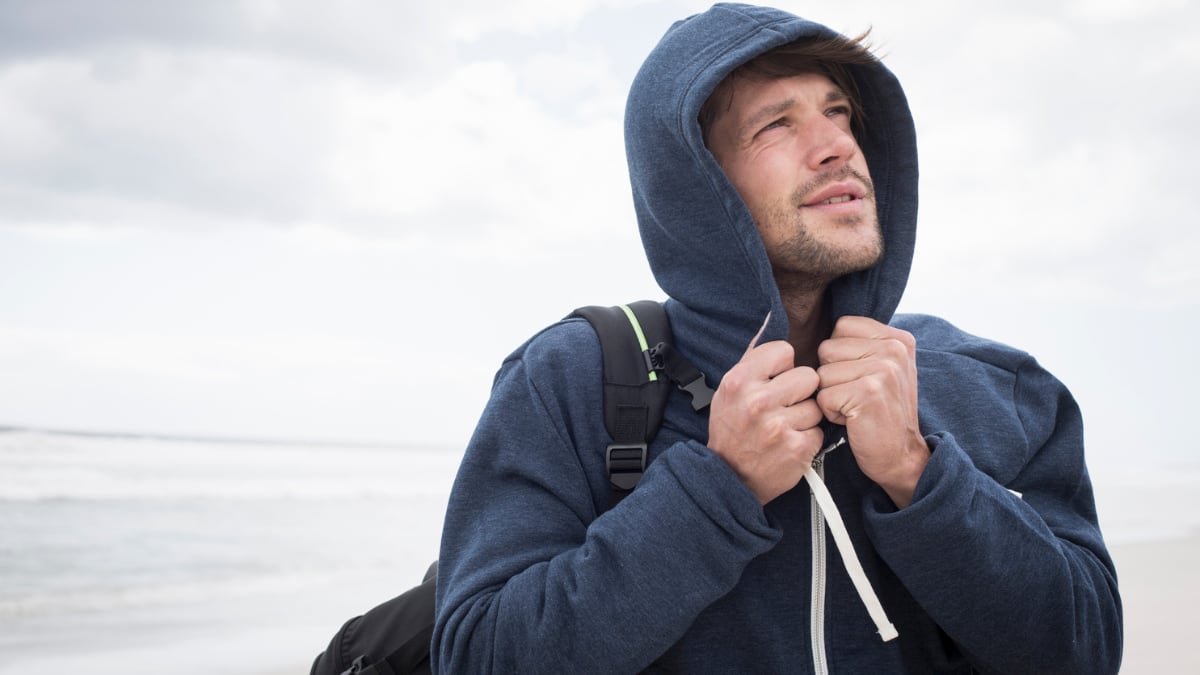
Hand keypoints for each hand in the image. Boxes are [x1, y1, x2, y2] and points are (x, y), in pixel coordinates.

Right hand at [708, 317, 824, 504]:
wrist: (728, 478)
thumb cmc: (732, 429)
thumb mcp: (730, 390)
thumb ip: (753, 358)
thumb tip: (770, 319)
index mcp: (740, 381)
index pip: (784, 351)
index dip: (783, 366)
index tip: (775, 381)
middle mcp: (757, 402)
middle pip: (808, 376)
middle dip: (800, 391)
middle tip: (784, 406)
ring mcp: (778, 427)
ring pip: (816, 405)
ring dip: (805, 417)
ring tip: (785, 427)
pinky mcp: (796, 449)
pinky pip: (819, 431)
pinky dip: (808, 439)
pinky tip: (790, 444)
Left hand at [816, 316, 929, 507]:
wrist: (901, 456)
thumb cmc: (881, 413)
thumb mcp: (882, 369)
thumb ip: (860, 344)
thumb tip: (816, 323)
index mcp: (897, 338)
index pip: (841, 326)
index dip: (839, 356)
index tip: (861, 377)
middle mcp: (894, 349)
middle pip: (827, 348)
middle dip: (833, 377)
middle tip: (858, 396)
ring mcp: (884, 369)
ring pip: (822, 373)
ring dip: (831, 395)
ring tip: (856, 407)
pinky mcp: (868, 392)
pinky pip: (823, 396)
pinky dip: (831, 413)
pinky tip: (854, 420)